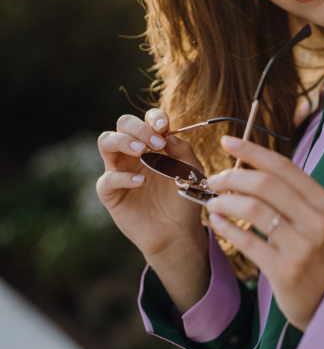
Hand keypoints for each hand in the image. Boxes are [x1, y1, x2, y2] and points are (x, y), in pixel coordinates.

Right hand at [97, 109, 210, 312]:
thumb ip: (183, 151)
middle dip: (139, 128)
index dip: (154, 118)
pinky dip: (123, 178)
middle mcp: (133, 151)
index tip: (164, 127)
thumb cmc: (185, 197)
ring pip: (105, 141)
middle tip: (157, 143)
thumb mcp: (192, 172)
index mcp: (154, 142)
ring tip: (141, 152)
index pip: (148, 119)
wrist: (178, 231)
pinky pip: (107, 179)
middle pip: (123, 124)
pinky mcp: (110, 192)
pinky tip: (141, 182)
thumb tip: (169, 134)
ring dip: (123, 141)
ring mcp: (119, 169)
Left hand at [206, 136, 323, 330]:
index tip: (228, 141)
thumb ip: (292, 195)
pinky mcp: (286, 270)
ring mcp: (303, 246)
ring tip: (213, 202)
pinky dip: (227, 228)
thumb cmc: (317, 255)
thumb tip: (251, 166)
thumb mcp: (316, 220)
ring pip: (254, 209)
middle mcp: (317, 220)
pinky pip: (248, 242)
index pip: (283, 166)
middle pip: (266, 184)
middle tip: (214, 179)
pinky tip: (217, 223)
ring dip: (226, 201)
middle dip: (233, 176)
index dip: (252, 150)